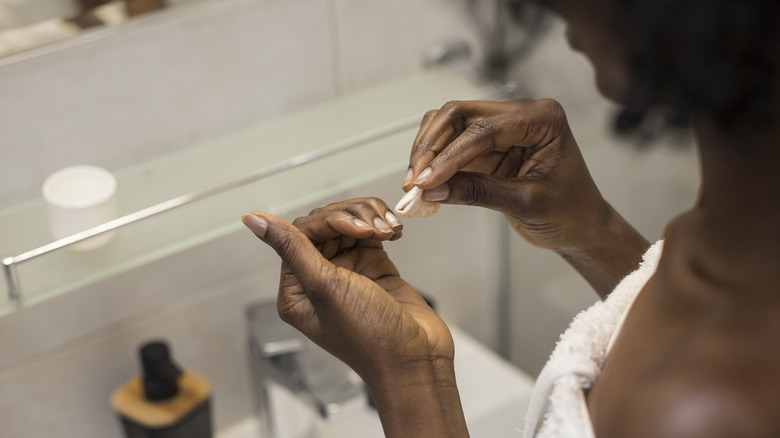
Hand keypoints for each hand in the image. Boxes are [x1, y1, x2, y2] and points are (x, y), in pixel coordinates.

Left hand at [242, 199, 452, 386]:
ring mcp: (347, 272)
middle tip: (376, 229)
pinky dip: (383, 227)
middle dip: (353, 218)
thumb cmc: (368, 336)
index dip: (330, 222)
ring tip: (389, 231)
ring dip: (370, 219)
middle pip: (325, 224)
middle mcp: (318, 279)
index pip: (301, 233)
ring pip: (350, 224)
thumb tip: (253, 219)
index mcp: (296, 289)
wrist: (415, 359)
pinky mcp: (373, 267)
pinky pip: (371, 234)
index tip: (358, 229)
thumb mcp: (324, 288)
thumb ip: (291, 247)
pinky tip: (394, 233)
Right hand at [404, 98, 610, 251]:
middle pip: (458, 114)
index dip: (449, 155)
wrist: (581, 226)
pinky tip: (423, 184)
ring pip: (447, 124)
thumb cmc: (569, 212)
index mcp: (542, 119)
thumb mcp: (527, 204)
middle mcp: (520, 113)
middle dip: (431, 147)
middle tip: (414, 181)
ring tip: (414, 185)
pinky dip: (433, 161)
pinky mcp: (486, 145)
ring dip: (426, 151)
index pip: (484, 129)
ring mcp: (501, 127)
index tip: (425, 181)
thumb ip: (479, 192)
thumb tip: (431, 189)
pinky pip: (450, 144)